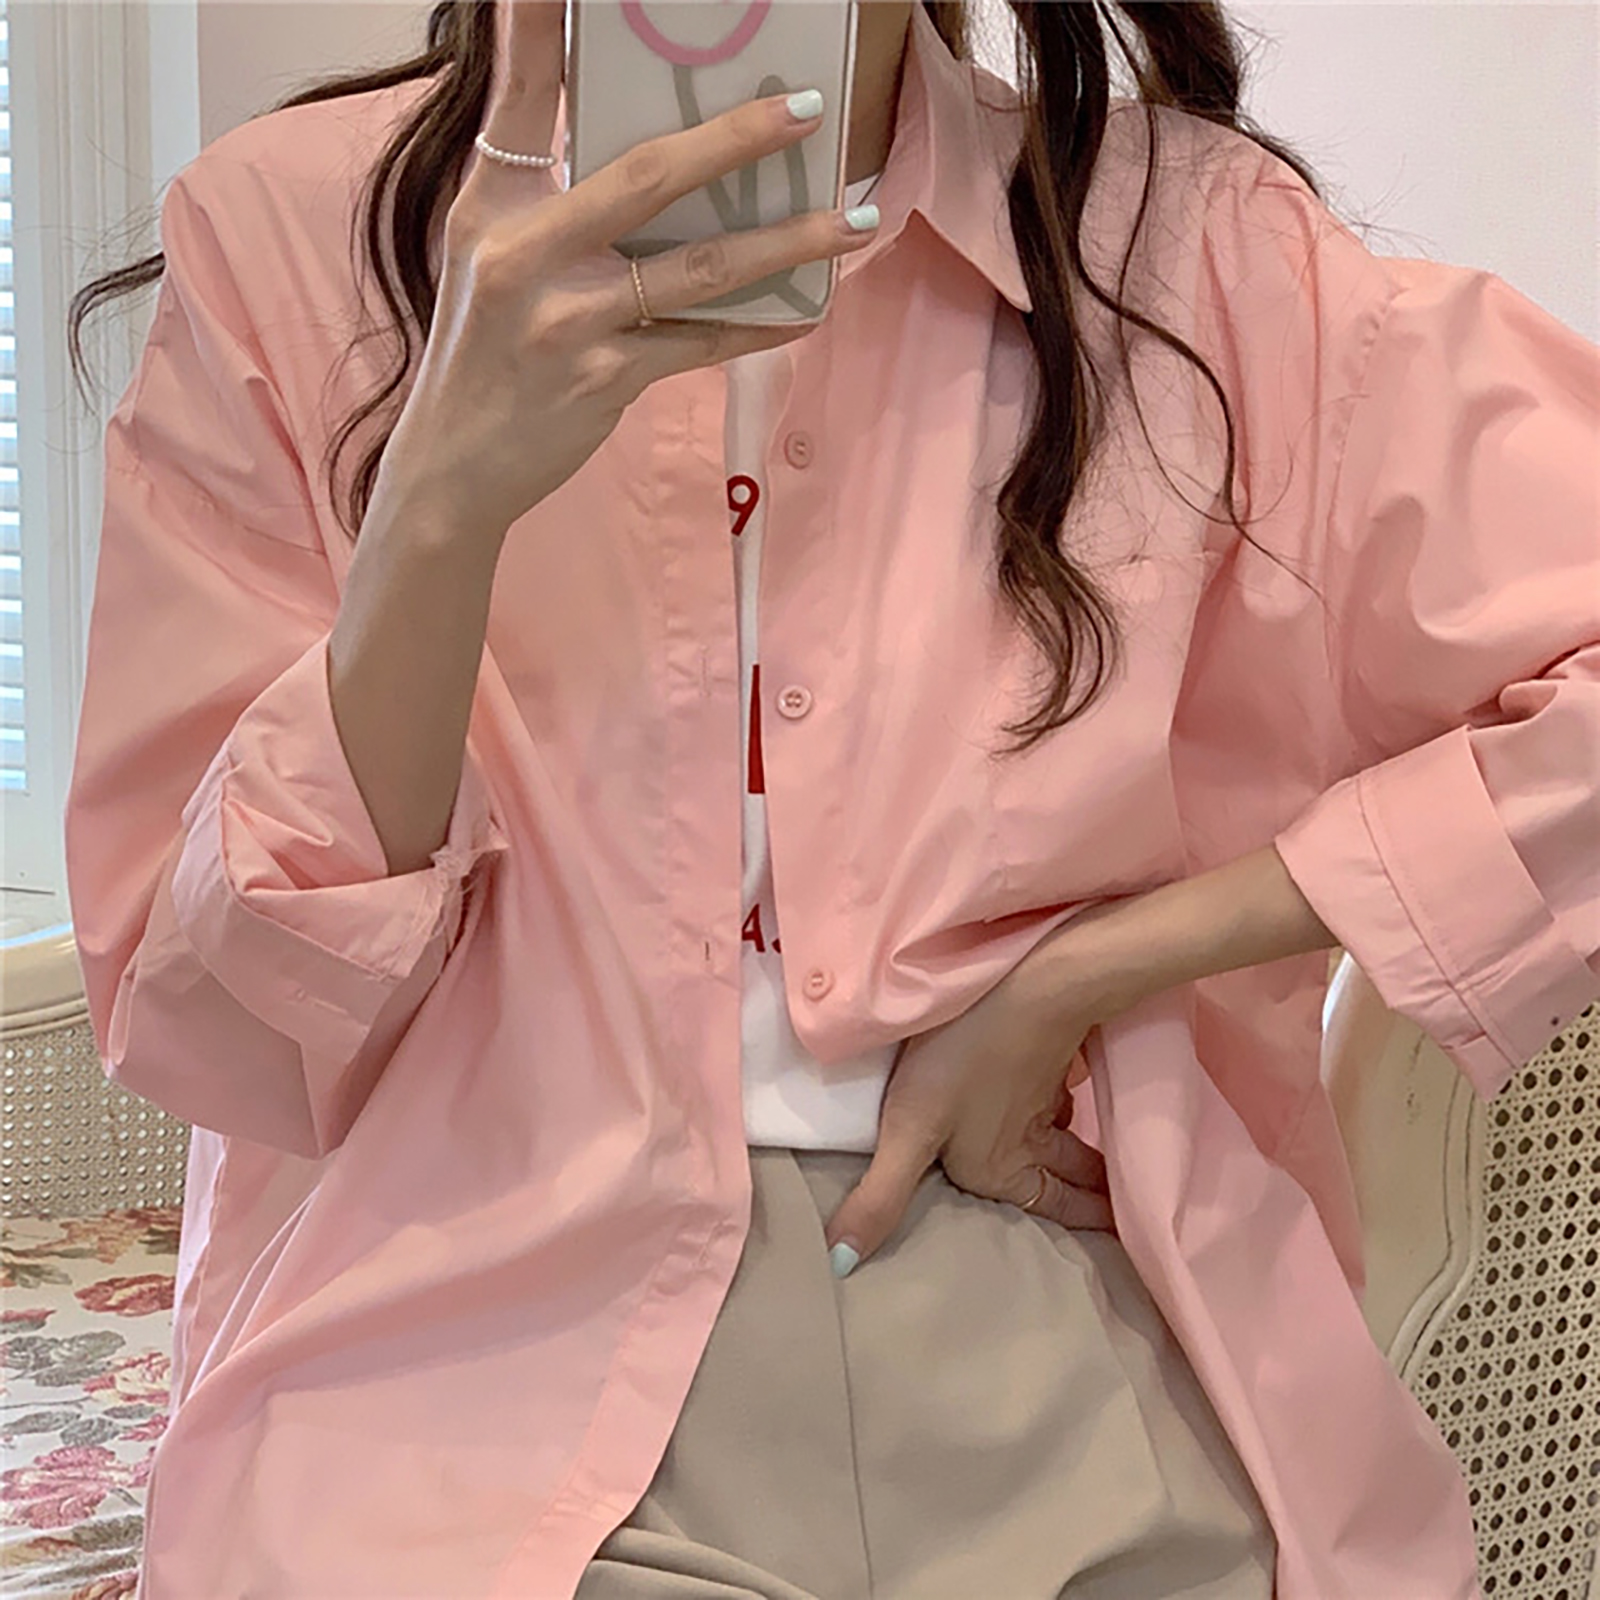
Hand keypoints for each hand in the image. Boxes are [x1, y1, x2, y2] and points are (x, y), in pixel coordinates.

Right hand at [387, 0, 879, 540]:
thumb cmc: (478, 349)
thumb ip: (539, 185)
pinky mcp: (607, 379)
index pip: (522, 97)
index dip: (542, 27)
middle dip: (735, 139)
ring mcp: (570, 321)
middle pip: (647, 176)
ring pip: (697, 267)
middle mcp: (526, 254)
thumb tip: (630, 143)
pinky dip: (758, 325)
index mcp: (492, 206)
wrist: (452, 465)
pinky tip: (807, 308)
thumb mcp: (483, 250)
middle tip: (807, 110)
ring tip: (852, 221)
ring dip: (784, 243)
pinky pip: (703, 342)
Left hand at [821, 970, 1112, 1276]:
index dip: (1088, 1230)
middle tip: (1115, 1221)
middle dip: (1090, 1202)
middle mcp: (1033, 1142)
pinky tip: (1053, 1109)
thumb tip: (842, 1266)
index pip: (1060, 1213)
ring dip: (1081, 1161)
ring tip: (1089, 1177)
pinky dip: (1063, 1117)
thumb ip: (882, 1197)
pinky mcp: (1043, 1061)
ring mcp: (1043, 1099)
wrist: (1023, 984)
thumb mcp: (910, 1131)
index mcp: (1006, 1172)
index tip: (1116, 1248)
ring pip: (1069, 1143)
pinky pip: (1060, 1106)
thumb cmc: (962, 1060)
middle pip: (1073, 1181)